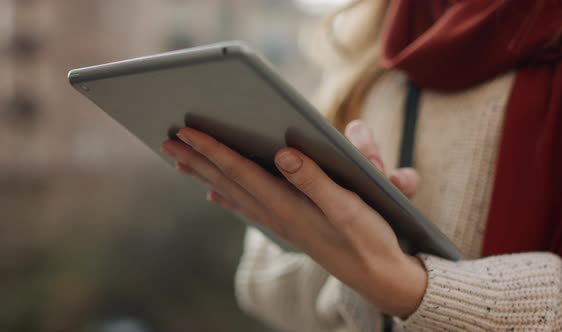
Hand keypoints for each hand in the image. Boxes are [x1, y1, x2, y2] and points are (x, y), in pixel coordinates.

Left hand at [160, 125, 425, 317]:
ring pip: (233, 193)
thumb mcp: (348, 206)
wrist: (379, 275)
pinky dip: (227, 196)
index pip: (241, 171)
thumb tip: (283, 153)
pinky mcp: (290, 226)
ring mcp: (281, 222)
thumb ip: (315, 179)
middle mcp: (277, 214)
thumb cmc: (368, 238)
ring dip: (206, 175)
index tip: (185, 131)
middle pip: (228, 181)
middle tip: (167, 142)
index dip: (213, 150)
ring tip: (181, 163)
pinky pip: (248, 207)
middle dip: (198, 160)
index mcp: (288, 205)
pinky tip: (215, 193)